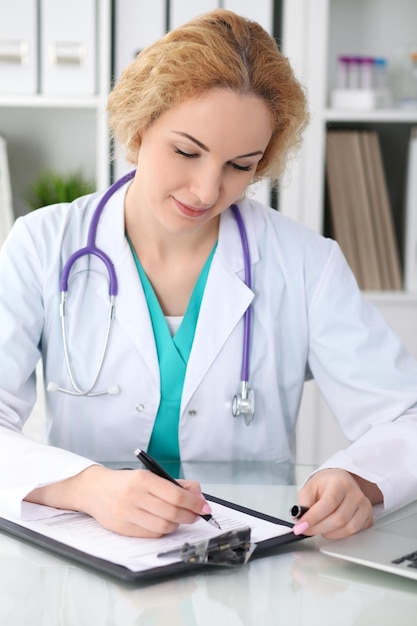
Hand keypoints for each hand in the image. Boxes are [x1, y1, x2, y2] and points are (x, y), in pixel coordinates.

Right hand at [26, 465, 211, 537]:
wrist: (94, 490)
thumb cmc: (126, 483)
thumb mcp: (149, 476)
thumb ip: (175, 484)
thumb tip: (199, 496)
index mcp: (143, 480)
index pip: (176, 495)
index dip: (195, 503)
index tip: (205, 507)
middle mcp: (135, 496)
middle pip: (172, 513)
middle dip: (190, 516)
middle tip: (197, 515)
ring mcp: (128, 514)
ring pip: (164, 526)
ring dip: (178, 524)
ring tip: (180, 518)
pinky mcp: (123, 529)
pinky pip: (152, 534)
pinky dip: (164, 531)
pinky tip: (165, 524)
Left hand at [292, 468, 380, 539]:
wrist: (341, 481)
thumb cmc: (326, 484)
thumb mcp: (310, 487)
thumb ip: (303, 502)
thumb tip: (300, 519)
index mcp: (340, 483)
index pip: (328, 503)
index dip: (313, 518)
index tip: (301, 526)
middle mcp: (355, 494)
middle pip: (338, 519)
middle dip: (318, 528)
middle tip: (306, 530)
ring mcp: (364, 506)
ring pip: (348, 529)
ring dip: (329, 533)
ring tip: (319, 528)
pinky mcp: (368, 517)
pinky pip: (355, 533)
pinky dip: (340, 535)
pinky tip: (331, 529)